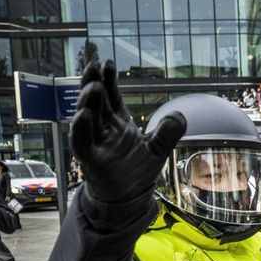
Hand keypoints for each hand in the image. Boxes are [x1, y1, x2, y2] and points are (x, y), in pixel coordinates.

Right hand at [71, 60, 184, 202]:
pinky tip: (84, 115)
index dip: (108, 80)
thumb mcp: (158, 149)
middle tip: (94, 65)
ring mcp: (95, 144)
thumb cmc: (138, 170)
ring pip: (87, 119)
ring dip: (88, 102)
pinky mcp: (90, 161)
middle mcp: (103, 130)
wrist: (128, 197)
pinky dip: (82, 129)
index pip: (111, 97)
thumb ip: (168, 133)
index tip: (106, 62)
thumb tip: (179, 114)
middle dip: (93, 83)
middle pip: (96, 103)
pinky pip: (82, 142)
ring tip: (93, 86)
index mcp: (117, 123)